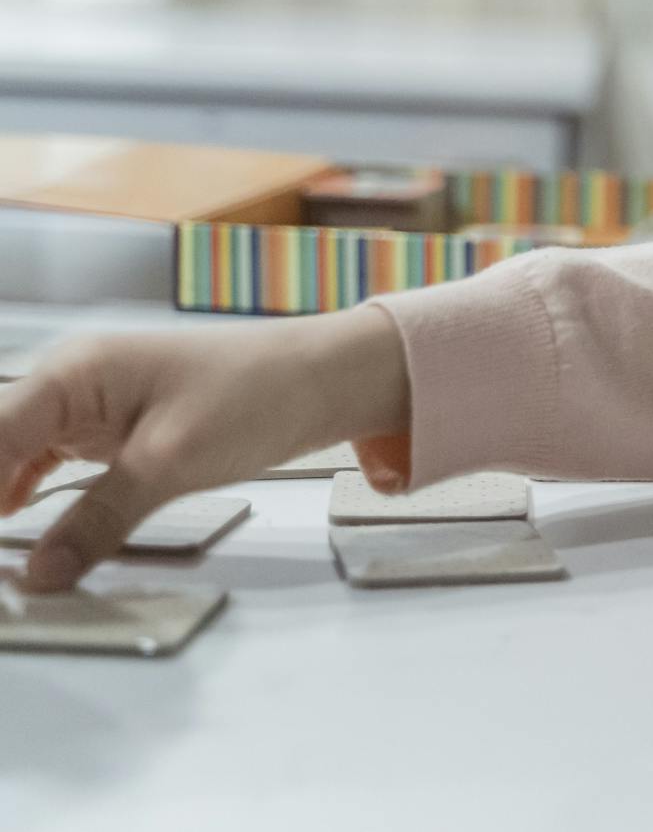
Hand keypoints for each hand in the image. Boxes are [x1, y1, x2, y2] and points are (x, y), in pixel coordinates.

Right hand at [0, 304, 410, 592]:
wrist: (327, 377)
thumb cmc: (259, 393)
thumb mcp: (171, 463)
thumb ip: (99, 517)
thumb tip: (41, 571)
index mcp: (74, 373)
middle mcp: (73, 382)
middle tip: (0, 562)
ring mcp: (92, 405)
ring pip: (13, 456)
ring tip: (4, 556)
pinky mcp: (115, 429)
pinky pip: (50, 463)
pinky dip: (28, 494)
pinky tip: (18, 529)